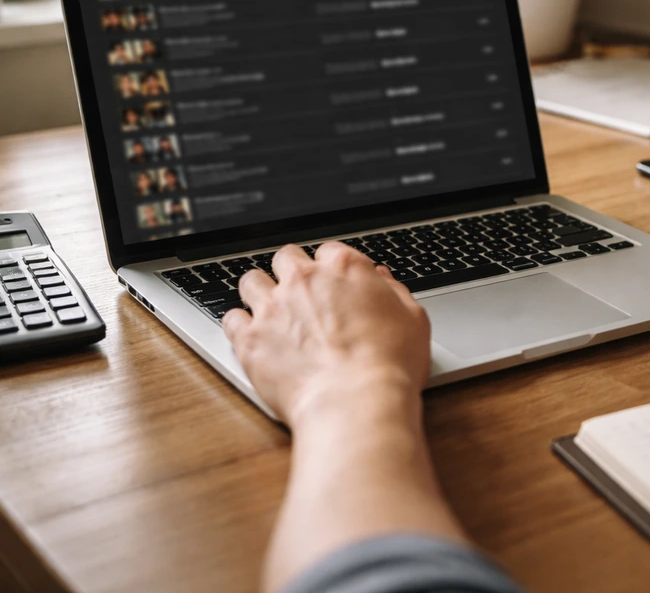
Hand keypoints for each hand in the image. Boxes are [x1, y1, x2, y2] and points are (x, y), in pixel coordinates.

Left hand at [222, 242, 430, 426]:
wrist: (355, 403)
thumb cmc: (389, 365)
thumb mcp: (413, 320)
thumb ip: (394, 293)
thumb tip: (383, 281)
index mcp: (344, 268)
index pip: (329, 251)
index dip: (332, 269)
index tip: (335, 285)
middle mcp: (303, 280)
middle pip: (286, 258)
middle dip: (293, 273)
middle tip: (302, 294)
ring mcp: (272, 308)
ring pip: (251, 281)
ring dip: (261, 291)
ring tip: (271, 310)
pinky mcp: (249, 339)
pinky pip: (231, 319)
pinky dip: (240, 326)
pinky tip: (252, 336)